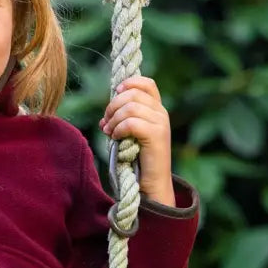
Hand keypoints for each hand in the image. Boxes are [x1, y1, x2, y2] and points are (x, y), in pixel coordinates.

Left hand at [99, 76, 174, 206]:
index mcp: (157, 110)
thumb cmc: (138, 159)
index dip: (129, 83)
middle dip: (113, 106)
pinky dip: (119, 129)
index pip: (147, 84)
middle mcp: (161, 113)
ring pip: (130, 107)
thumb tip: (106, 114)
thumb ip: (124, 119)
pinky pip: (131, 122)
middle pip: (133, 94)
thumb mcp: (131, 134)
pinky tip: (115, 138)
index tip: (115, 94)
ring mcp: (161, 123)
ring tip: (109, 131)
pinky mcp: (156, 135)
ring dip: (114, 118)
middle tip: (105, 122)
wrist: (152, 183)